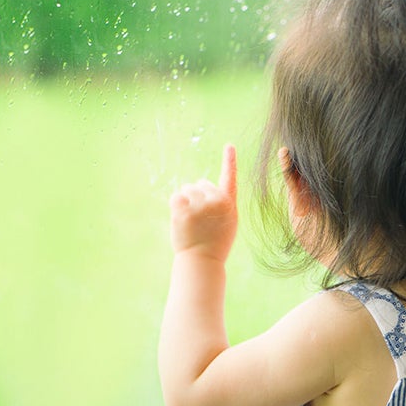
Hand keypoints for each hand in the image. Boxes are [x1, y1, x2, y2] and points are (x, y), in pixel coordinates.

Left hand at [169, 144, 237, 261]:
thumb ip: (220, 202)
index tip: (229, 145)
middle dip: (197, 195)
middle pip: (200, 183)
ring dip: (186, 201)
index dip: (230, 160)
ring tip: (192, 221)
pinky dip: (176, 205)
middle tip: (200, 218)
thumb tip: (201, 185)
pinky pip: (176, 197)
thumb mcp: (227, 221)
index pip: (230, 177)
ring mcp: (200, 206)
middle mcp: (216, 201)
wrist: (202, 260)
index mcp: (229, 203)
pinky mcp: (184, 211)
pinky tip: (182, 219)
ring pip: (187, 189)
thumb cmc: (215, 242)